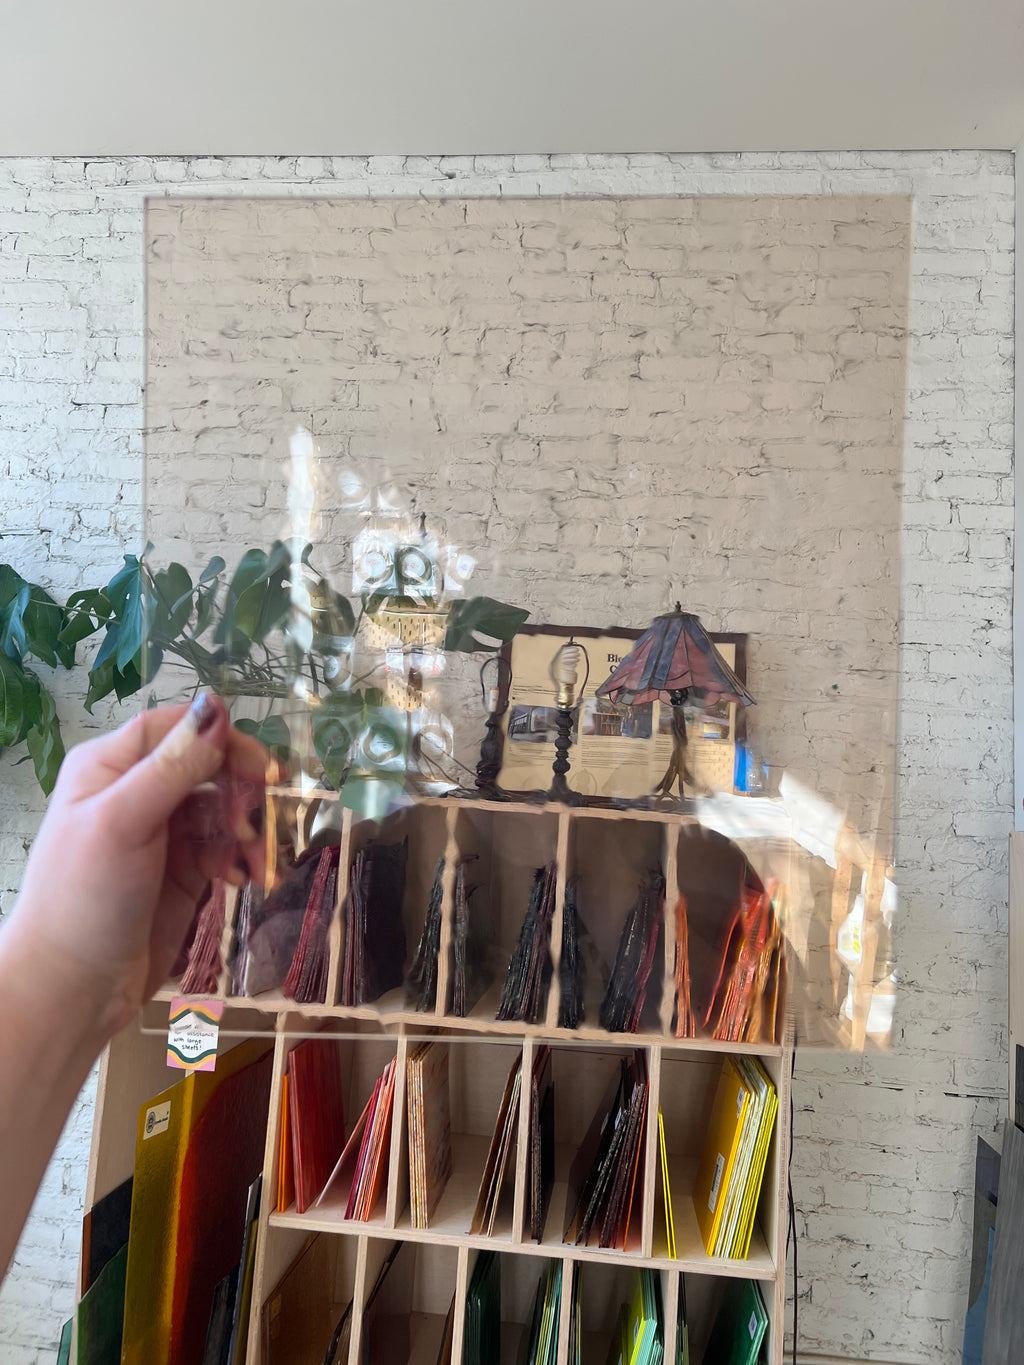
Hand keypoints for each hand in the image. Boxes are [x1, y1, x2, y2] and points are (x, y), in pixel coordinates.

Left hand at [7, 694, 270, 1039]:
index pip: (176, 727)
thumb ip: (173, 766)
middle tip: (261, 818)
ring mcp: (164, 833)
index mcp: (110, 766)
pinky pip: (228, 846)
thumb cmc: (85, 897)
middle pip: (209, 765)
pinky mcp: (186, 870)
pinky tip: (246, 879)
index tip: (259, 766)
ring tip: (255, 861)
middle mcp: (138, 791)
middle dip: (241, 789)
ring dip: (249, 829)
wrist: (74, 988)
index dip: (220, 738)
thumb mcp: (125, 821)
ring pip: (225, 807)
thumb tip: (217, 707)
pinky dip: (244, 857)